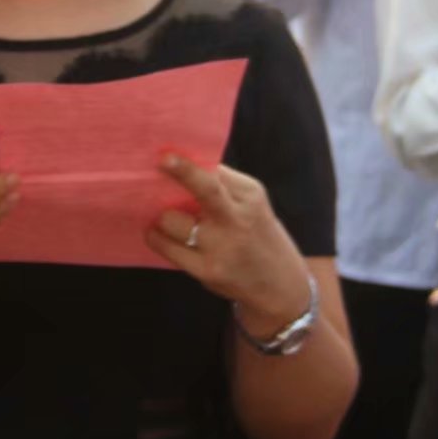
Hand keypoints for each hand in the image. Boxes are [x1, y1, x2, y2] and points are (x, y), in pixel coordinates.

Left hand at [145, 157, 313, 335]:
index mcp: (250, 196)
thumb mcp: (253, 205)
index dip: (187, 164)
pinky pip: (168, 249)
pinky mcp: (208, 271)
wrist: (280, 285)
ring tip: (161, 217)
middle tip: (161, 162)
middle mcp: (239, 218)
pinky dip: (157, 238)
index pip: (215, 173)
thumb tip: (181, 167)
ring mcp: (222, 246)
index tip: (166, 154)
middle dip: (182, 172)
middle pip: (206, 189)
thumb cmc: (258, 235)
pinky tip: (157, 234)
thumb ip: (223, 186)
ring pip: (173, 220)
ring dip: (161, 216)